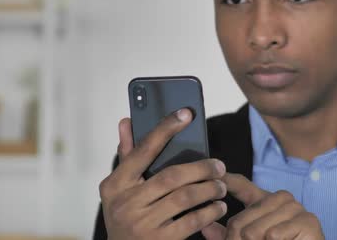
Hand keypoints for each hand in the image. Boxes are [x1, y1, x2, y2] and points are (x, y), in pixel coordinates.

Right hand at [99, 109, 227, 239]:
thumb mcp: (120, 190)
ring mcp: (142, 224)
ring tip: (221, 186)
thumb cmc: (127, 216)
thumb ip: (127, 156)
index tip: (186, 113)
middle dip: (201, 168)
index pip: (143, 150)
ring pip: (186, 197)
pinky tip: (218, 207)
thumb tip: (127, 121)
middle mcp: (126, 203)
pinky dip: (210, 211)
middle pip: (172, 175)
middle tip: (219, 166)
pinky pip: (193, 221)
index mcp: (115, 184)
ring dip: (210, 189)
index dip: (165, 129)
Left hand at [202, 173, 324, 239]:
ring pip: (257, 229)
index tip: (211, 174)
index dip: (226, 180)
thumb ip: (227, 235)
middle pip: (243, 218)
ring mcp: (295, 208)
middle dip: (237, 239)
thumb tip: (205, 228)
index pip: (242, 185)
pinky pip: (275, 234)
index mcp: (265, 201)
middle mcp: (280, 198)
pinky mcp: (308, 221)